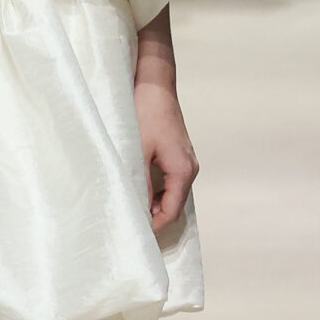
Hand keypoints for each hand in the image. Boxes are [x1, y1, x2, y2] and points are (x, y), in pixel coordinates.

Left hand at [133, 16, 197, 229]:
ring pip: (171, 193)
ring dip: (154, 203)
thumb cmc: (145, 114)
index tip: (135, 234)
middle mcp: (189, 168)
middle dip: (154, 217)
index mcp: (183, 170)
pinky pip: (170, 181)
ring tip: (131, 209)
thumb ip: (141, 183)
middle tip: (130, 225)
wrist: (154, 85)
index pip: (172, 211)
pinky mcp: (178, 153)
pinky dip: (156, 190)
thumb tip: (138, 210)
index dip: (154, 226)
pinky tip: (138, 191)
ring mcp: (185, 160)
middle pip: (174, 205)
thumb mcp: (138, 152)